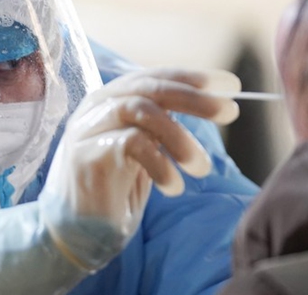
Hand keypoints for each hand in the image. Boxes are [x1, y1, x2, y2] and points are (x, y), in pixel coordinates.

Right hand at [39, 67, 240, 269]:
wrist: (77, 231)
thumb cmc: (116, 188)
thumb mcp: (144, 149)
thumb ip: (162, 124)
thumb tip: (212, 103)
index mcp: (112, 98)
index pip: (154, 76)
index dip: (193, 78)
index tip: (230, 86)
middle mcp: (97, 106)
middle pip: (149, 87)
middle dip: (194, 98)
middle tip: (230, 111)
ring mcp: (88, 128)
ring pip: (142, 111)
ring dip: (180, 138)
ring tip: (202, 167)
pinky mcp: (87, 154)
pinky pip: (132, 144)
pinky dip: (161, 165)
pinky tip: (173, 187)